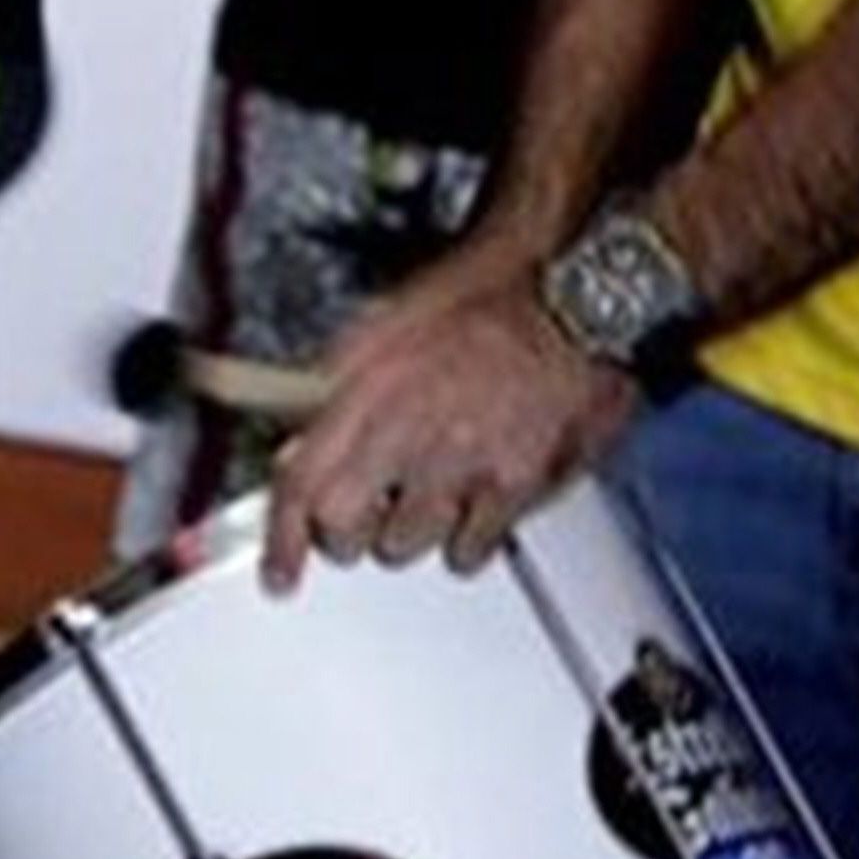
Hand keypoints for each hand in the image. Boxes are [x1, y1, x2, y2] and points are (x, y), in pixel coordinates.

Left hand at [261, 257, 634, 591]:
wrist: (578, 294)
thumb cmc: (493, 290)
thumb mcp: (391, 316)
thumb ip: (341, 378)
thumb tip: (305, 423)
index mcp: (365, 381)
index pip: (301, 480)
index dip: (282, 535)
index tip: (280, 567)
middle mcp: (405, 429)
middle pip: (344, 526)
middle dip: (343, 534)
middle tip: (357, 519)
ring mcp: (458, 463)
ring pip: (402, 545)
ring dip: (405, 532)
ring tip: (426, 496)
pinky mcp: (511, 486)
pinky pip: (468, 549)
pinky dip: (464, 540)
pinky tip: (471, 506)